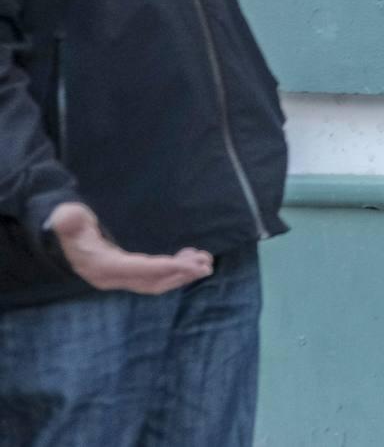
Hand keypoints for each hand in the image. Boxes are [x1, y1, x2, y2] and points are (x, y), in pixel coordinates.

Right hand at [46, 203, 213, 294]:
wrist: (62, 239)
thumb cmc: (70, 225)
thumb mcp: (68, 219)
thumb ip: (69, 219)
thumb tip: (67, 217)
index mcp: (103, 267)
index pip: (141, 271)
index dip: (167, 268)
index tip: (192, 265)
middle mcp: (113, 278)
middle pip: (153, 282)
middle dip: (181, 274)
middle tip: (207, 265)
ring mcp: (121, 279)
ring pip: (156, 281)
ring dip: (181, 274)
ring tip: (205, 261)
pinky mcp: (127, 275)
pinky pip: (154, 277)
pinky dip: (173, 270)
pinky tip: (188, 258)